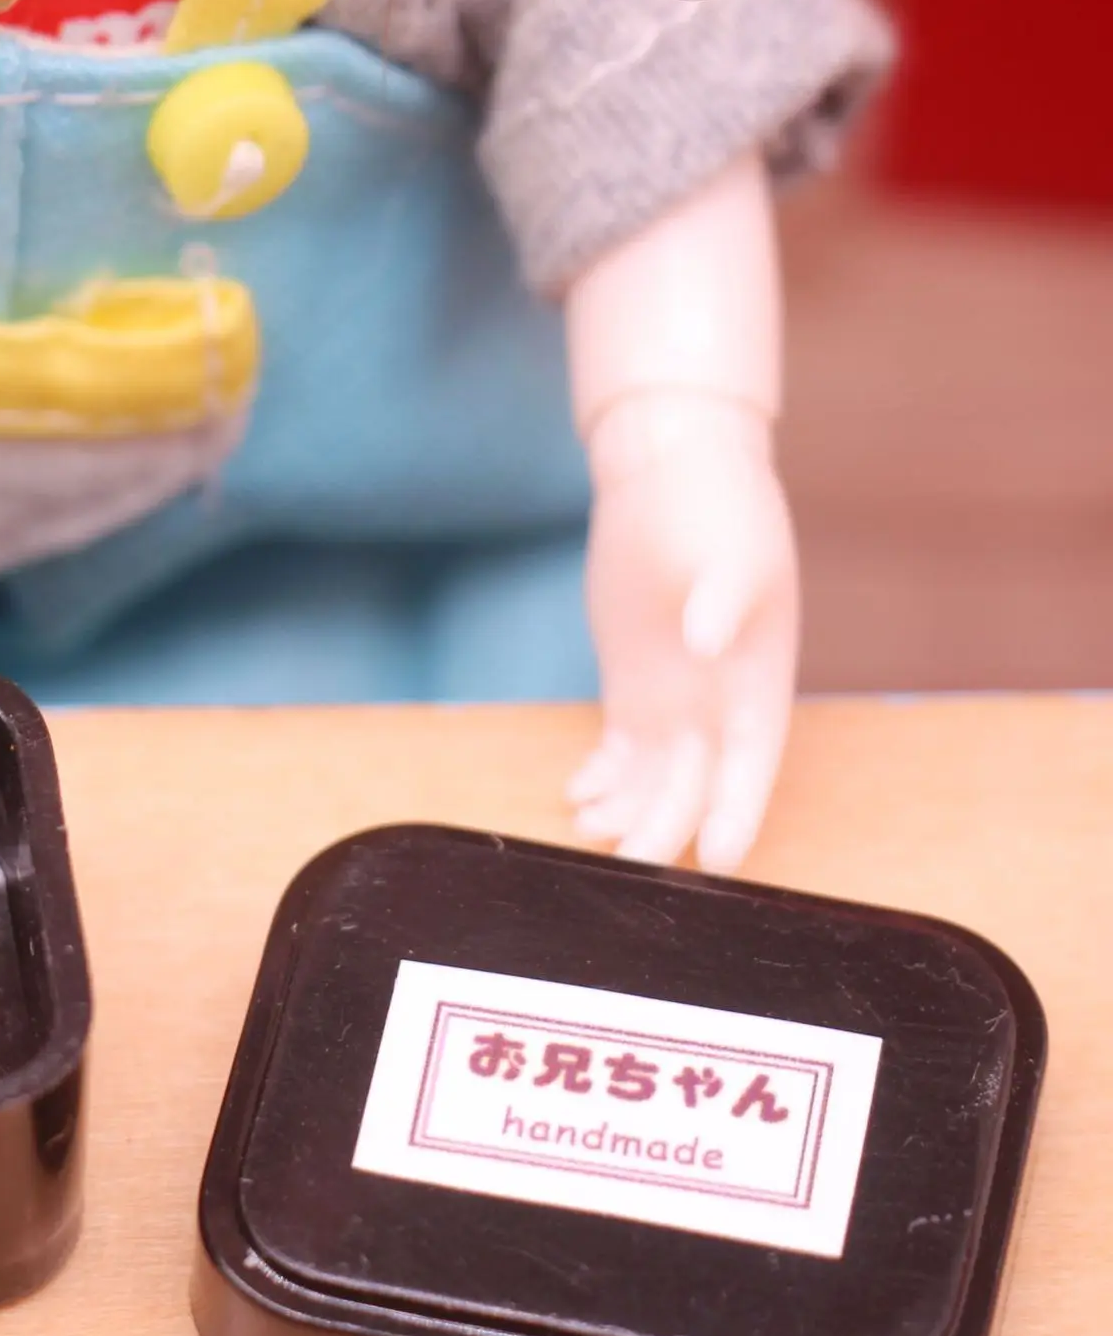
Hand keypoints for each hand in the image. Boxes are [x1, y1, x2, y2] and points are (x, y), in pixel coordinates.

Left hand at [568, 392, 796, 872]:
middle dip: (666, 827)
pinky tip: (577, 797)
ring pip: (653, 779)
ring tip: (589, 832)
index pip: (752, 763)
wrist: (671, 471)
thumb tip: (709, 644)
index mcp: (758, 678)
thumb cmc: (718, 507)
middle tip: (628, 864)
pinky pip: (618, 752)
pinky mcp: (632, 687)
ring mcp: (673, 698)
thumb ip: (723, 602)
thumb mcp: (729, 550)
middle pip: (695, 784)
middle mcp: (718, 701)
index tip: (720, 859)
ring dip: (626, 811)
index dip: (739, 812)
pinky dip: (601, 779)